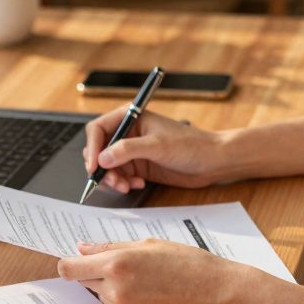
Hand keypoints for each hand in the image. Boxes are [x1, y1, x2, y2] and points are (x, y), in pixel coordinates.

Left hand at [56, 240, 249, 303]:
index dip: (69, 263)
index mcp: (118, 264)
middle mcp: (115, 290)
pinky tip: (151, 296)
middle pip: (84, 282)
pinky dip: (126, 303)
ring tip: (146, 281)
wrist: (218, 295)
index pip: (69, 269)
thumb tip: (82, 248)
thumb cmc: (189, 263)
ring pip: (101, 296)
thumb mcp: (150, 244)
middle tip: (124, 267)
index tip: (76, 261)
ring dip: (113, 288)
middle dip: (96, 273)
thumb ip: (111, 247)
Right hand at [82, 106, 231, 192]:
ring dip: (112, 179)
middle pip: (98, 150)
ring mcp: (132, 151)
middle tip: (114, 181)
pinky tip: (137, 184)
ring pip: (107, 166)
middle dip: (102, 168)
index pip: (98, 129)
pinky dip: (123, 183)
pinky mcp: (138, 166)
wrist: (211, 162)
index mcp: (131, 118)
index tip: (94, 166)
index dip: (92, 148)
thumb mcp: (158, 145)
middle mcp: (128, 133)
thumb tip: (103, 158)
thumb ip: (128, 150)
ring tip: (126, 185)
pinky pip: (119, 176)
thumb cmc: (191, 145)